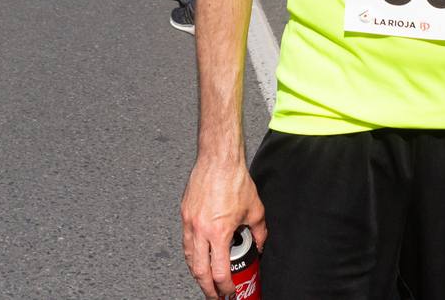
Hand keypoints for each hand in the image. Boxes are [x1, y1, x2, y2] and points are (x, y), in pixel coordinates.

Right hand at [181, 157, 266, 299]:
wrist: (218, 159)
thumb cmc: (235, 179)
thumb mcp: (255, 210)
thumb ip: (260, 232)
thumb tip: (260, 246)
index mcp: (219, 232)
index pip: (218, 271)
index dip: (224, 287)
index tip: (229, 292)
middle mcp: (200, 230)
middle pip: (199, 271)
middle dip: (207, 288)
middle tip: (215, 295)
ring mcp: (189, 222)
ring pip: (189, 258)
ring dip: (197, 273)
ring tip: (206, 281)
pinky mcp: (184, 213)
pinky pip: (185, 241)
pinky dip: (191, 255)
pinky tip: (197, 258)